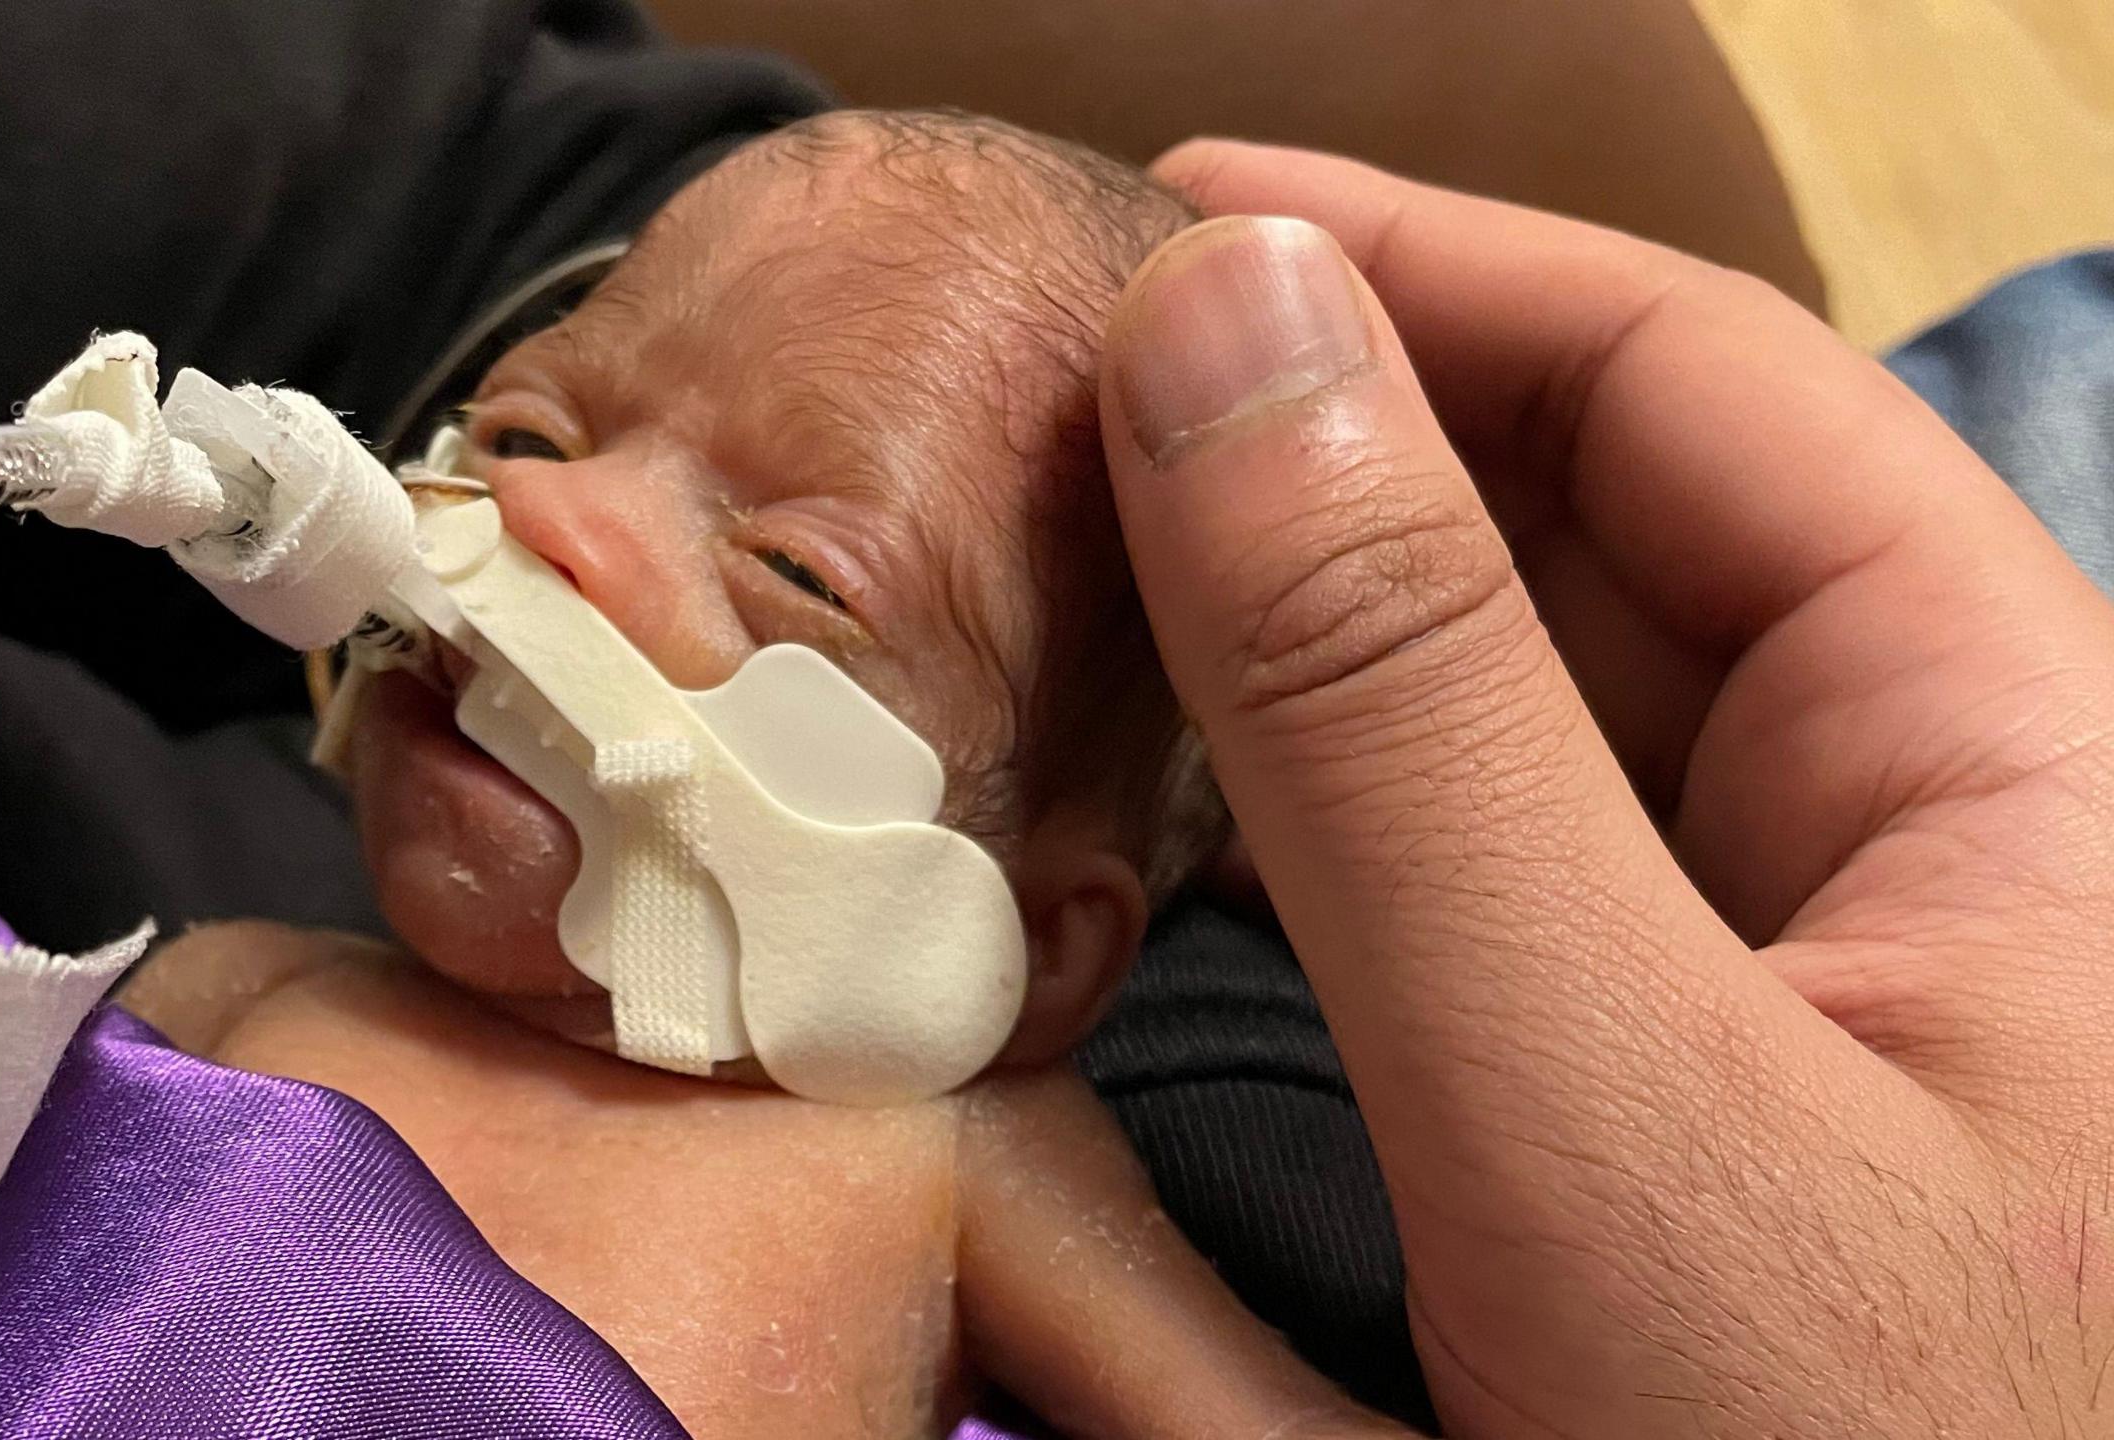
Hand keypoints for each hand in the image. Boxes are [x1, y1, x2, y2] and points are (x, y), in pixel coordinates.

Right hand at [1099, 141, 2113, 1435]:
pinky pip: (1456, 949)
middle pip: (1585, 553)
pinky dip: (1288, 878)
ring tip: (1048, 605)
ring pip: (1504, 754)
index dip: (1422, 265)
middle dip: (1322, 452)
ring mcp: (1770, 1022)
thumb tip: (1227, 322)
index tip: (1153, 224)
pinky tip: (1138, 862)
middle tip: (1040, 428)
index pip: (1690, 392)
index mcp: (2005, 766)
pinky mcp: (1650, 1163)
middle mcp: (1905, 860)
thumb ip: (1408, 717)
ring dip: (1276, 665)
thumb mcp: (1628, 1113)